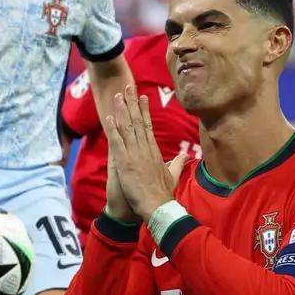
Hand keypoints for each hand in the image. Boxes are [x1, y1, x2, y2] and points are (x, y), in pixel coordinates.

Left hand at [104, 85, 186, 220]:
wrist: (158, 207)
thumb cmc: (163, 194)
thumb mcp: (172, 175)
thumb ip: (177, 163)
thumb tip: (186, 155)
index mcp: (154, 151)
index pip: (148, 126)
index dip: (144, 110)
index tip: (142, 97)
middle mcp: (144, 148)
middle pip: (137, 121)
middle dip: (132, 103)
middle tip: (128, 87)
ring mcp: (134, 154)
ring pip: (127, 127)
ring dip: (121, 111)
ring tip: (118, 96)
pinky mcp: (125, 162)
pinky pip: (117, 142)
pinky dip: (112, 129)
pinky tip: (108, 117)